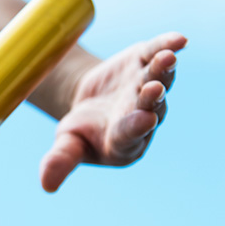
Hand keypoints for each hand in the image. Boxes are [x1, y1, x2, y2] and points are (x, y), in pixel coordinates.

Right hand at [40, 32, 187, 191]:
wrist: (94, 102)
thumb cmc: (83, 131)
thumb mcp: (68, 145)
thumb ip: (61, 161)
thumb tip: (46, 186)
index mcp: (124, 140)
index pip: (131, 134)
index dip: (136, 126)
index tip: (144, 120)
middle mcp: (144, 115)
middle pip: (150, 106)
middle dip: (151, 96)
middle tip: (153, 89)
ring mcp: (148, 89)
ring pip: (160, 79)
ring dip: (163, 69)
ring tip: (167, 57)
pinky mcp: (145, 64)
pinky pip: (159, 54)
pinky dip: (168, 45)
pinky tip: (179, 39)